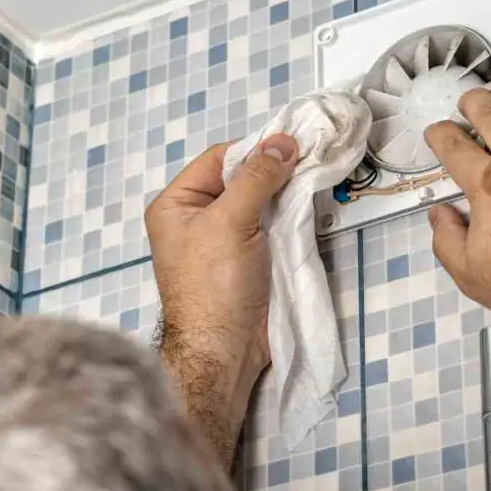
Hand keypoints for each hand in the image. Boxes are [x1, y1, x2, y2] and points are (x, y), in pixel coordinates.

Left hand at [145, 134, 298, 370]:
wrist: (225, 349)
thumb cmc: (214, 285)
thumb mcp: (230, 222)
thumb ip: (257, 179)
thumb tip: (283, 142)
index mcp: (177, 204)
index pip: (219, 159)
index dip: (254, 150)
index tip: (292, 144)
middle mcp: (197, 218)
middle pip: (241, 178)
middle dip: (273, 171)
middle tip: (309, 159)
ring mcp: (225, 239)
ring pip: (261, 202)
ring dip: (285, 194)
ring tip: (313, 180)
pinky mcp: (250, 258)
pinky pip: (271, 225)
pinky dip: (290, 216)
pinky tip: (308, 207)